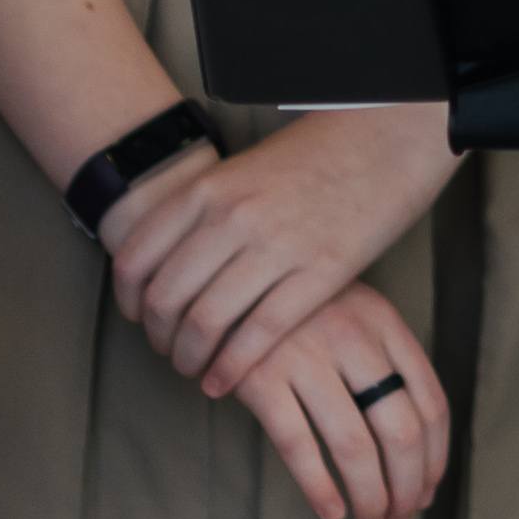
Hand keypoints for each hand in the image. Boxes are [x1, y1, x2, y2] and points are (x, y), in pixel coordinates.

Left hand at [100, 104, 457, 394]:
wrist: (387, 136)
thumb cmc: (317, 154)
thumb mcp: (244, 169)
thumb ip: (205, 211)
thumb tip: (169, 260)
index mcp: (208, 188)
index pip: (136, 259)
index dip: (130, 302)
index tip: (140, 319)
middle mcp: (232, 216)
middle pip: (166, 298)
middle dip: (160, 338)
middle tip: (170, 351)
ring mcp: (276, 244)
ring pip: (205, 322)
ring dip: (190, 358)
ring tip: (195, 370)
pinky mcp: (321, 272)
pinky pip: (260, 333)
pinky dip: (232, 367)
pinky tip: (224, 381)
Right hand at [225, 282, 451, 518]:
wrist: (227, 274)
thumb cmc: (300, 306)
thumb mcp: (354, 312)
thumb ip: (386, 361)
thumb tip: (418, 450)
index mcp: (385, 323)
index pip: (431, 403)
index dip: (434, 459)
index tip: (426, 493)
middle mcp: (353, 338)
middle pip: (401, 431)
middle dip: (406, 488)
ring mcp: (306, 356)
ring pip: (355, 446)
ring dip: (370, 497)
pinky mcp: (260, 377)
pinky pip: (298, 445)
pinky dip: (319, 487)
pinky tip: (330, 512)